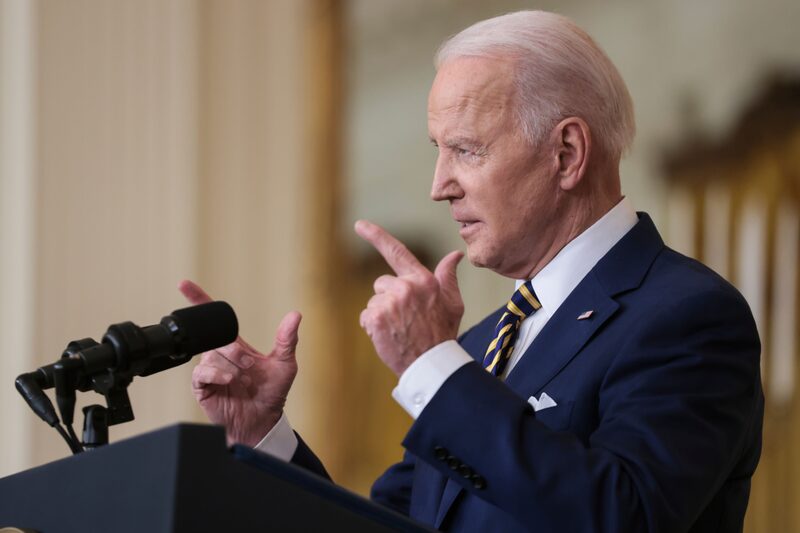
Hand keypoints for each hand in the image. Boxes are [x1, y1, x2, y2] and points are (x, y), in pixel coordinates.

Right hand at [178, 280, 300, 446]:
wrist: (263, 420)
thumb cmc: (272, 392)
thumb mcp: (285, 363)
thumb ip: (288, 339)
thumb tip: (296, 315)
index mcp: (234, 346)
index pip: (215, 320)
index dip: (199, 300)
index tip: (185, 285)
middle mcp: (219, 355)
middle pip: (218, 339)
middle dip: (237, 353)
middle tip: (250, 367)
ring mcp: (209, 370)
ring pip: (212, 356)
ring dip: (231, 368)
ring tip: (243, 381)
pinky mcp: (202, 386)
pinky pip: (202, 373)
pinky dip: (217, 375)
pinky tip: (228, 381)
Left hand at [355, 220, 463, 375]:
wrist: (432, 363)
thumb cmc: (443, 333)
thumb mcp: (453, 302)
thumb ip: (448, 276)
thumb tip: (455, 255)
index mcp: (423, 280)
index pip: (397, 252)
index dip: (376, 236)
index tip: (359, 225)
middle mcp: (405, 287)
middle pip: (382, 284)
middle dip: (388, 298)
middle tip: (405, 319)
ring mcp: (389, 302)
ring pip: (374, 301)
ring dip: (381, 314)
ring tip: (399, 329)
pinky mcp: (375, 317)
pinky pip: (366, 316)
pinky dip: (373, 327)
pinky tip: (389, 336)